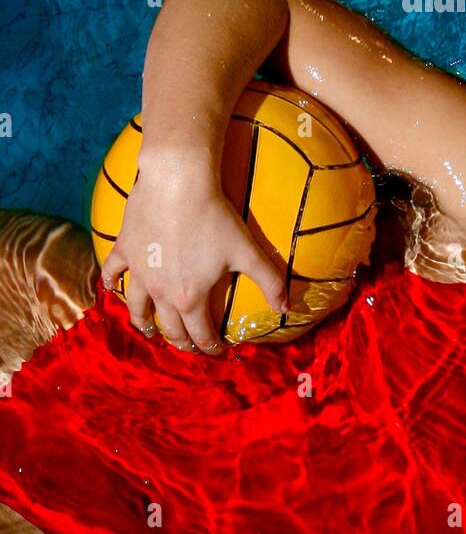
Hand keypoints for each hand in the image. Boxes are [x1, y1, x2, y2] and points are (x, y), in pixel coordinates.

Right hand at [99, 155, 287, 354]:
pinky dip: (110, 284)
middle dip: (181, 341)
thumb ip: (270, 281)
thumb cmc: (214, 217)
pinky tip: (111, 288)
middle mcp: (160, 292)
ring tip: (149, 330)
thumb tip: (286, 307)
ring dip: (143, 324)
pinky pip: (111, 273)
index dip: (211, 347)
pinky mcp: (124, 250)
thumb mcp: (247, 250)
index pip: (201, 334)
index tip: (217, 350)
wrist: (178, 183)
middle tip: (189, 344)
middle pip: (169, 328)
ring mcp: (139, 272)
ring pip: (136, 309)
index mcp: (190, 298)